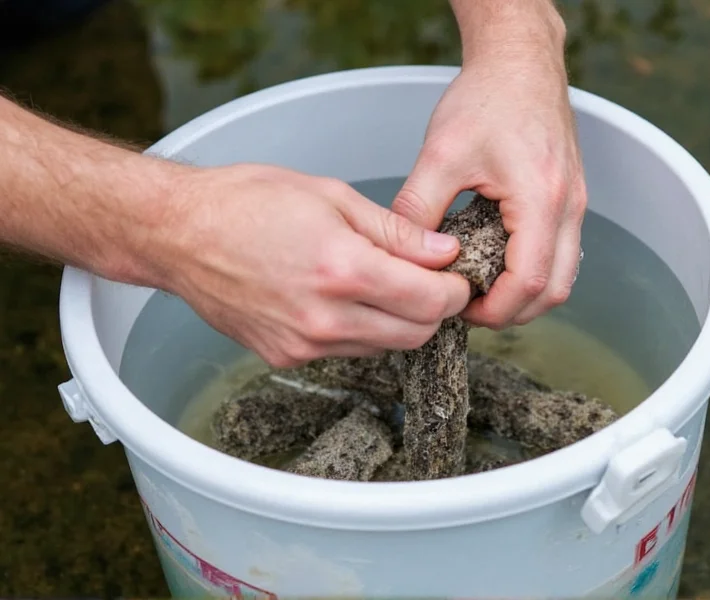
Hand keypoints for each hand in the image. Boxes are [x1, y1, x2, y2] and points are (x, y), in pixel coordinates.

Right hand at [159, 164, 471, 367]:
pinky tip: (343, 298)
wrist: (178, 234)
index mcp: (341, 269)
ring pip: (383, 347)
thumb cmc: (248, 202)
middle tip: (426, 280)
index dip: (454, 290)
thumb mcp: (331, 196)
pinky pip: (346, 350)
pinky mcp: (285, 357)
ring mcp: (303, 344)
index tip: (454, 275)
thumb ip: (395, 232)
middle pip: (415, 335)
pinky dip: (361, 329)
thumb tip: (443, 253)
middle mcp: (325, 318)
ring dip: (397, 321)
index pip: (429, 302)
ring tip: (381, 283)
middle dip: (433, 310)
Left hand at [392, 45, 586, 328]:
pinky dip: (533, 271)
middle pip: (555, 291)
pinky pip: (560, 253)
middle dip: (512, 312)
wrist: (520, 61)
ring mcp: (575, 203)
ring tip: (480, 288)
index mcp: (540, 198)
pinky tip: (495, 261)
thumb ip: (417, 209)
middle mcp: (569, 206)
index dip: (494, 310)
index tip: (458, 307)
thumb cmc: (486, 99)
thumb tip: (400, 257)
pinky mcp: (570, 198)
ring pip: (563, 276)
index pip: (529, 282)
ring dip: (525, 294)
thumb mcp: (440, 155)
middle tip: (468, 307)